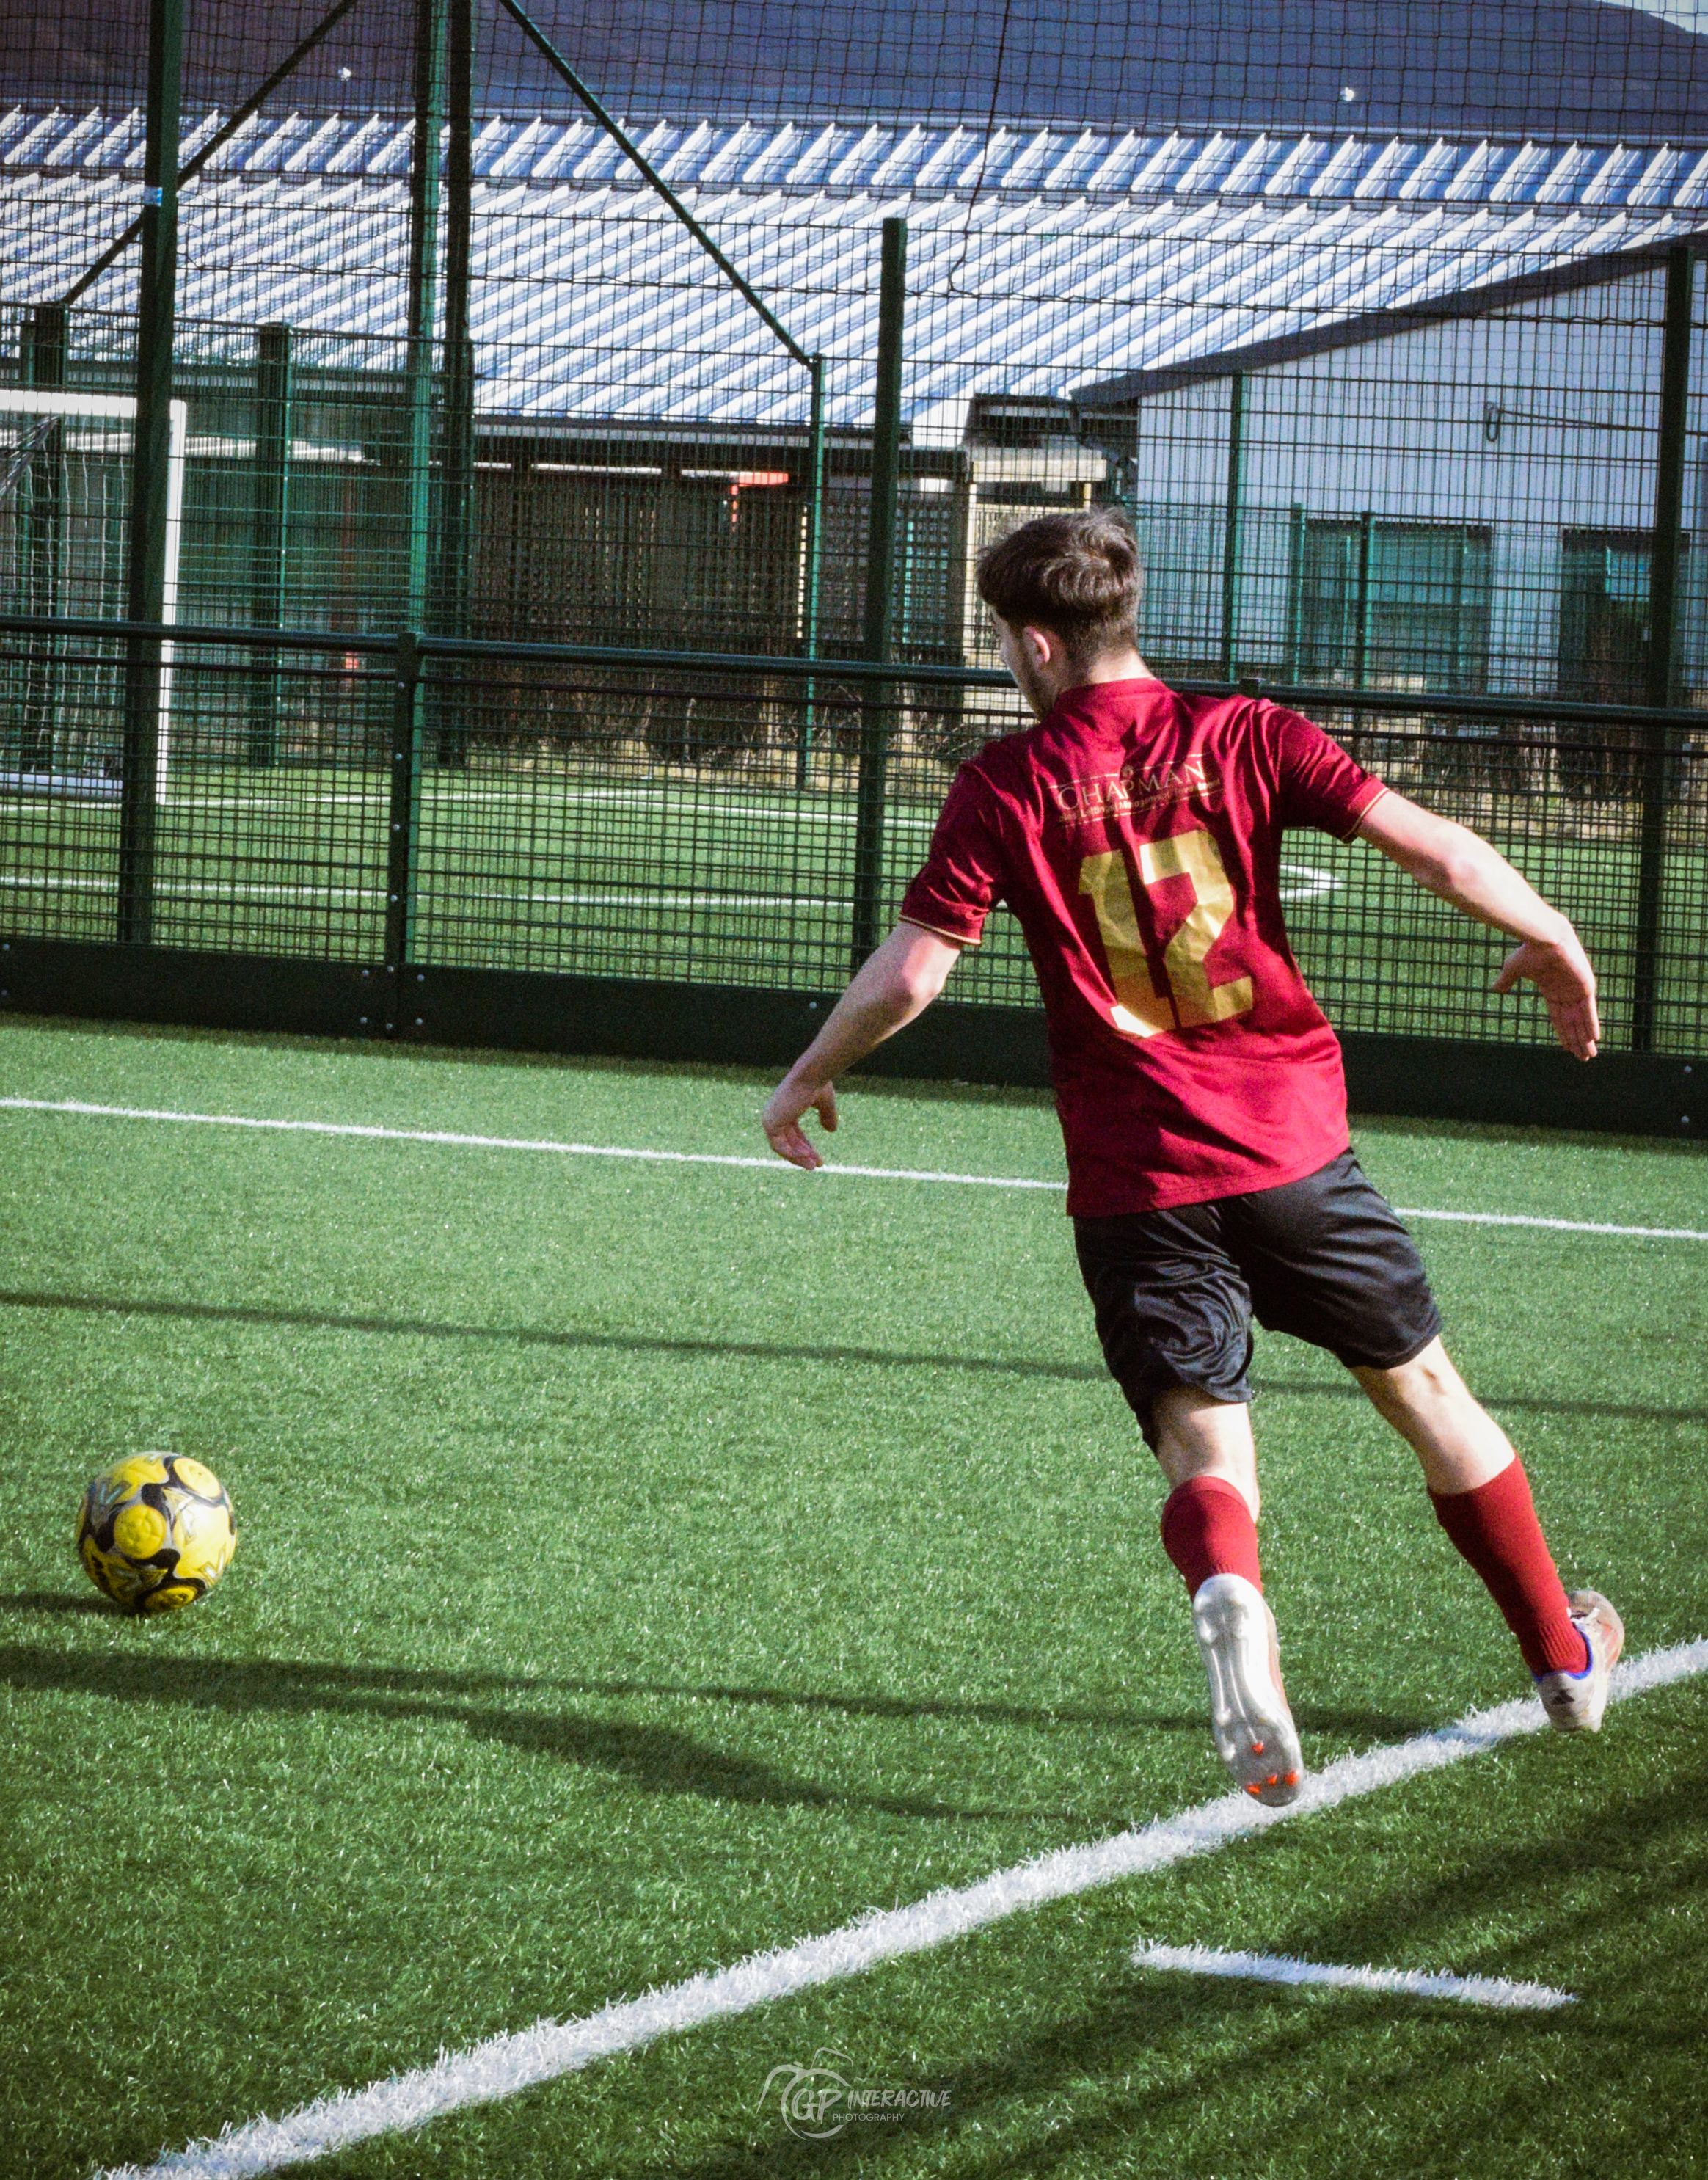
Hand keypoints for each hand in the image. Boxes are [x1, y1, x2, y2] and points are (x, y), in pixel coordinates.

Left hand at [762, 1076, 838, 1168]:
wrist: (811, 1076)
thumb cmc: (818, 1084)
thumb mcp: (825, 1103)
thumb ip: (827, 1116)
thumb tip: (831, 1130)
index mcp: (785, 1108)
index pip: (794, 1134)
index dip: (806, 1147)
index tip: (818, 1159)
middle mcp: (775, 1114)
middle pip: (788, 1142)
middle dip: (803, 1155)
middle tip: (816, 1165)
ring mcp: (770, 1119)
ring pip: (782, 1147)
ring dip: (798, 1157)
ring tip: (813, 1166)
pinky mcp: (770, 1124)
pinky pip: (779, 1146)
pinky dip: (792, 1153)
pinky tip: (807, 1157)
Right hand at [1493, 932, 1599, 1059]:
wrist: (1545, 937)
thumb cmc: (1529, 951)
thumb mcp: (1513, 969)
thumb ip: (1507, 981)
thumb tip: (1494, 989)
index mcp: (1552, 990)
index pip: (1559, 1018)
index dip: (1563, 1033)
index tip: (1567, 1048)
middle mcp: (1567, 992)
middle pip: (1572, 1023)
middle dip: (1577, 1041)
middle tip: (1583, 1057)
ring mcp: (1577, 990)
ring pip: (1582, 1020)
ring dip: (1585, 1038)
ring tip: (1588, 1054)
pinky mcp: (1586, 986)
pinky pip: (1589, 1010)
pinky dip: (1592, 1024)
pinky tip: (1594, 1038)